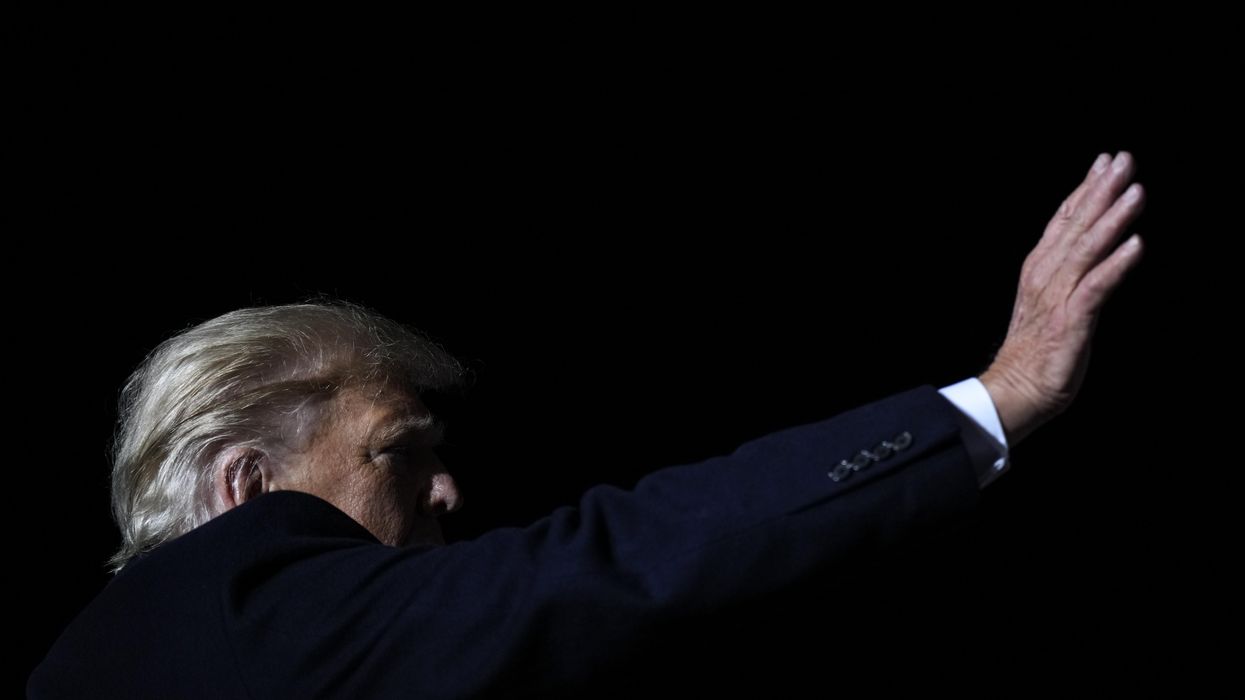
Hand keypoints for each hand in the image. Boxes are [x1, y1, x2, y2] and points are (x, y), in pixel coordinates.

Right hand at [980, 151, 1144, 445]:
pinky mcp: (1071, 321)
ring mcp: (1057, 297)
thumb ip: (1065, 272)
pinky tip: (1136, 245)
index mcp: (1039, 269)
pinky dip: (1116, 265)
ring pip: (1087, 249)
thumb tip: (1085, 248)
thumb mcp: (1047, 302)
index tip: (1104, 161)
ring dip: (1112, 219)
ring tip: (1136, 192)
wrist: (1013, 391)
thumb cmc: (1034, 351)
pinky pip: (1096, 288)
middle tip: (1123, 160)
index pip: (1063, 220)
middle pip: (1075, 225)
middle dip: (1101, 190)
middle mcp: (1046, 276)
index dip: (1084, 188)